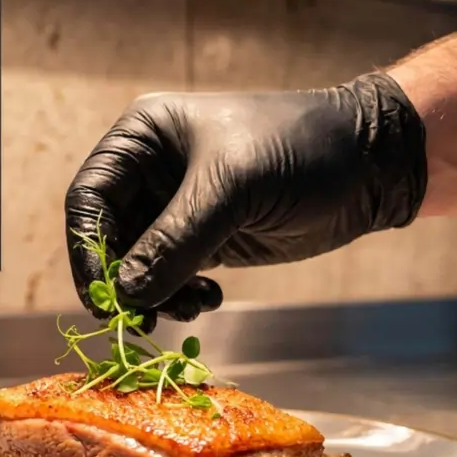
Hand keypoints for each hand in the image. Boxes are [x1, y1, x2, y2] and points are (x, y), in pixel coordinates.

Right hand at [64, 72, 427, 329]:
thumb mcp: (233, 188)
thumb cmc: (302, 151)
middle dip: (122, 281)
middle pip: (108, 237)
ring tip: (185, 309)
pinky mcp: (206, 238)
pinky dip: (179, 296)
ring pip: (138, 265)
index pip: (89, 197)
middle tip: (140, 319)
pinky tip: (207, 298)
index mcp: (145, 137)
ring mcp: (178, 207)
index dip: (86, 249)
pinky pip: (170, 277)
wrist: (370, 165)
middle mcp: (152, 171)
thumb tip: (125, 293)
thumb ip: (175, 241)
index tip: (102, 296)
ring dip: (152, 295)